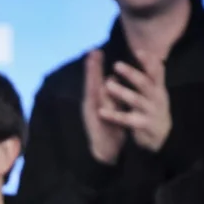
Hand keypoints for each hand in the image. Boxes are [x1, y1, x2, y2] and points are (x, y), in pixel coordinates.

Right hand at [83, 49, 126, 163]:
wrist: (106, 152)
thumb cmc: (110, 129)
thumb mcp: (112, 108)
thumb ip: (113, 93)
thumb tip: (113, 78)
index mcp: (98, 100)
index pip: (96, 81)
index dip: (95, 67)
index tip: (95, 51)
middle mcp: (92, 105)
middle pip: (90, 84)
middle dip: (91, 68)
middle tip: (92, 51)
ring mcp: (92, 114)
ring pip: (91, 93)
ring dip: (91, 78)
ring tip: (92, 65)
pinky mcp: (95, 123)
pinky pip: (96, 109)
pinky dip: (96, 98)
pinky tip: (99, 87)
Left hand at [98, 50, 172, 152]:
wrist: (161, 136)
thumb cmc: (154, 107)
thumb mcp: (157, 90)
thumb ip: (155, 74)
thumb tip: (153, 54)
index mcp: (158, 88)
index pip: (156, 71)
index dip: (149, 62)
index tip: (138, 51)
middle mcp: (156, 98)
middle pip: (145, 84)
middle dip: (131, 74)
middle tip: (116, 65)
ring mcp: (150, 112)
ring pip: (135, 100)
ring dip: (121, 92)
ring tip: (108, 84)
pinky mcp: (142, 125)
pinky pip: (126, 120)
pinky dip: (114, 115)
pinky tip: (101, 111)